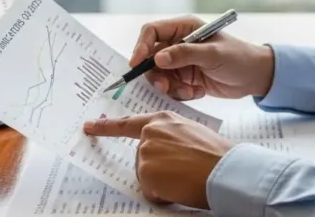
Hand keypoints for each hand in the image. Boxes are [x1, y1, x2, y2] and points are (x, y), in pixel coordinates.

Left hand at [83, 111, 232, 208]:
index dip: (106, 126)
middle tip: (184, 170)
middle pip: (143, 158)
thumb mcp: (191, 133)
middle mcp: (150, 133)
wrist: (225, 169)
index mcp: (163, 119)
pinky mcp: (145, 172)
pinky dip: (164, 195)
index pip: (128, 123)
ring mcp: (145, 152)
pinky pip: (150, 192)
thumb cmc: (216, 154)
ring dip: (163, 183)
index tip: (89, 126)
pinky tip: (180, 187)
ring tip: (186, 177)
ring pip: (147, 176)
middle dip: (158, 169)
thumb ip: (171, 136)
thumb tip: (164, 153)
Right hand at [130, 16, 273, 100]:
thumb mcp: (213, 54)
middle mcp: (178, 43)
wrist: (255, 77)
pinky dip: (180, 93)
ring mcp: (180, 61)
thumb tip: (157, 57)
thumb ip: (185, 55)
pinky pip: (170, 88)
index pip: (152, 31)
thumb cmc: (238, 57)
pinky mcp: (184, 78)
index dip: (141, 46)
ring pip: (159, 75)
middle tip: (165, 87)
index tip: (137, 64)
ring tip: (189, 91)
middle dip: (156, 74)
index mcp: (184, 28)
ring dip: (170, 87)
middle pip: (150, 57)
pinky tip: (198, 92)